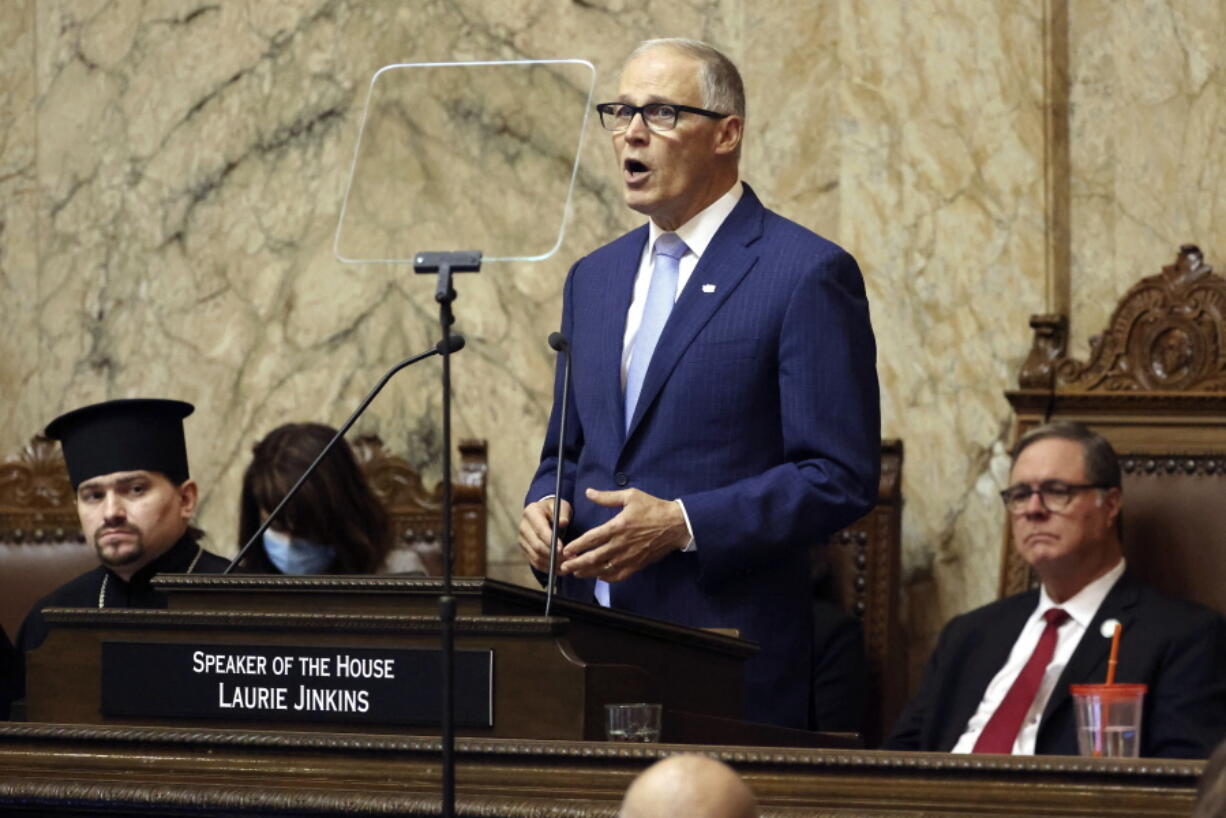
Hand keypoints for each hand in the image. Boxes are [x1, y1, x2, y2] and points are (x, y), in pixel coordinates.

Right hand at [517, 497, 570, 573]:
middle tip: (568, 559)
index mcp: (531, 512)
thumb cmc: (555, 509)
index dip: (550, 541)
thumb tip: (563, 522)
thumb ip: (563, 514)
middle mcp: (523, 527)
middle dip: (553, 555)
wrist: (545, 513)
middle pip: (536, 546)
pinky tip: (559, 569)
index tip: (562, 549)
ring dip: (551, 564)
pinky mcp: (525, 550)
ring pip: (536, 556)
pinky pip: (535, 562)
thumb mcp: (561, 507)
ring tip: (566, 565)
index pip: (540, 530)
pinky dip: (547, 568)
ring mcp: (522, 540)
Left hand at [560, 488, 688, 580]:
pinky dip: (606, 578)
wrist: (676, 524)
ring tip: (576, 572)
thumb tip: (588, 493)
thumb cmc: (654, 508)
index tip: (565, 549)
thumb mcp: (630, 496)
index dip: (576, 546)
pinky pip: (619, 576)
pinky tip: (599, 577)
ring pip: (604, 569)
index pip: (591, 539)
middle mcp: (621, 544)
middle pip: (594, 558)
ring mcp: (629, 557)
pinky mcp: (637, 565)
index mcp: (618, 526)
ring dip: (588, 572)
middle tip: (564, 566)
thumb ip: (607, 497)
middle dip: (576, 563)